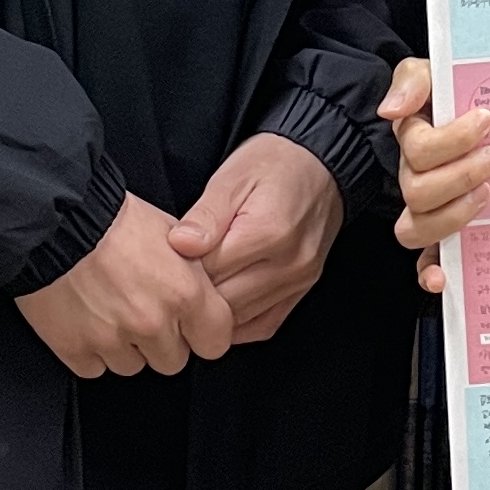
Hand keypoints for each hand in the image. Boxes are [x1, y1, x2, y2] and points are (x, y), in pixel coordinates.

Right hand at [18, 193, 237, 378]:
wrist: (56, 218)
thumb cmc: (113, 218)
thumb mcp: (173, 234)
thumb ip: (193, 276)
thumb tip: (204, 299)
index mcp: (185, 294)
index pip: (215, 344)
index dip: (203, 334)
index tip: (191, 326)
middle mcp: (152, 323)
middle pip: (173, 361)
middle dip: (161, 341)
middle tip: (142, 309)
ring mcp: (112, 340)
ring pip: (132, 367)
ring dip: (125, 347)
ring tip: (109, 308)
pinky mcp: (76, 349)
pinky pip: (94, 368)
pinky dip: (90, 349)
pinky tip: (85, 318)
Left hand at [169, 134, 344, 341]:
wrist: (320, 164)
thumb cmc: (273, 164)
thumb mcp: (232, 177)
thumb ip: (205, 215)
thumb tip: (180, 245)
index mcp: (268, 232)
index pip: (209, 270)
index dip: (182, 266)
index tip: (169, 255)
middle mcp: (289, 263)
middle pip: (224, 301)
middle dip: (196, 291)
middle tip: (177, 273)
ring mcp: (300, 281)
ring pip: (241, 318)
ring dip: (214, 309)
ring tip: (198, 285)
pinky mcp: (304, 290)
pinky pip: (264, 325)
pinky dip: (238, 323)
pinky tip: (221, 308)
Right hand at [378, 54, 489, 294]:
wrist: (476, 113)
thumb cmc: (454, 96)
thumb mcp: (433, 74)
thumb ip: (413, 80)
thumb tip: (393, 109)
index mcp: (413, 141)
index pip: (418, 149)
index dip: (452, 139)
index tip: (486, 118)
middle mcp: (414, 178)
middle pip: (417, 192)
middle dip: (462, 175)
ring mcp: (427, 209)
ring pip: (418, 228)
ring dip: (454, 216)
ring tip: (489, 192)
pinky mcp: (444, 233)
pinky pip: (425, 260)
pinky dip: (430, 273)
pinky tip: (443, 278)